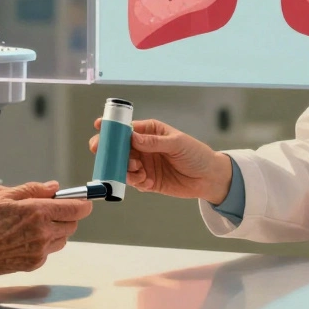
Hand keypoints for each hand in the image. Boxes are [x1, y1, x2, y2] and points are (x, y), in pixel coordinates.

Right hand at [0, 181, 93, 279]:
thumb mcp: (3, 196)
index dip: (84, 203)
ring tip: (36, 224)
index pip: (76, 208)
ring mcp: (40, 250)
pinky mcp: (35, 263)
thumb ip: (32, 190)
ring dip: (57, 230)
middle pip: (73, 224)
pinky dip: (45, 243)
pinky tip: (26, 238)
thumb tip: (54, 187)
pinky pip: (49, 251)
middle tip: (51, 210)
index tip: (84, 200)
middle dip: (67, 215)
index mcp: (38, 212)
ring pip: (63, 239)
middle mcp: (43, 232)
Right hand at [90, 119, 230, 203]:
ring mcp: (144, 164)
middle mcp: (143, 147)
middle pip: (119, 148)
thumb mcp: (177, 143)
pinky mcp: (147, 180)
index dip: (112, 128)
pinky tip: (146, 181)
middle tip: (103, 154)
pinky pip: (133, 181)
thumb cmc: (197, 154)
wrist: (209, 178)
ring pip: (123, 165)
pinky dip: (135, 181)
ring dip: (124, 168)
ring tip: (137, 170)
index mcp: (150, 132)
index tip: (99, 127)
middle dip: (109, 150)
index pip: (126, 128)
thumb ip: (154, 142)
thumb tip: (133, 137)